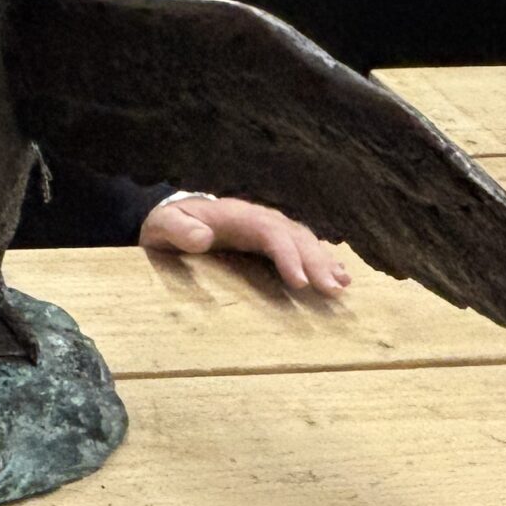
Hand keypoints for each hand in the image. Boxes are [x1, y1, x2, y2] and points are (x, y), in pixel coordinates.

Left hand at [139, 193, 350, 296]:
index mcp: (237, 216)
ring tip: (343, 284)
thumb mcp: (163, 226)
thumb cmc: (166, 225)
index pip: (271, 232)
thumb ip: (179, 230)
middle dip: (316, 262)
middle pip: (295, 236)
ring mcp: (267, 228)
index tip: (301, 282)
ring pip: (303, 241)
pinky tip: (338, 275)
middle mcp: (259, 219)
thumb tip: (202, 238)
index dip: (288, 255)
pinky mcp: (269, 240)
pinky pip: (300, 247)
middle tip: (333, 290)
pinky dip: (321, 260)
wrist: (169, 219)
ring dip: (325, 261)